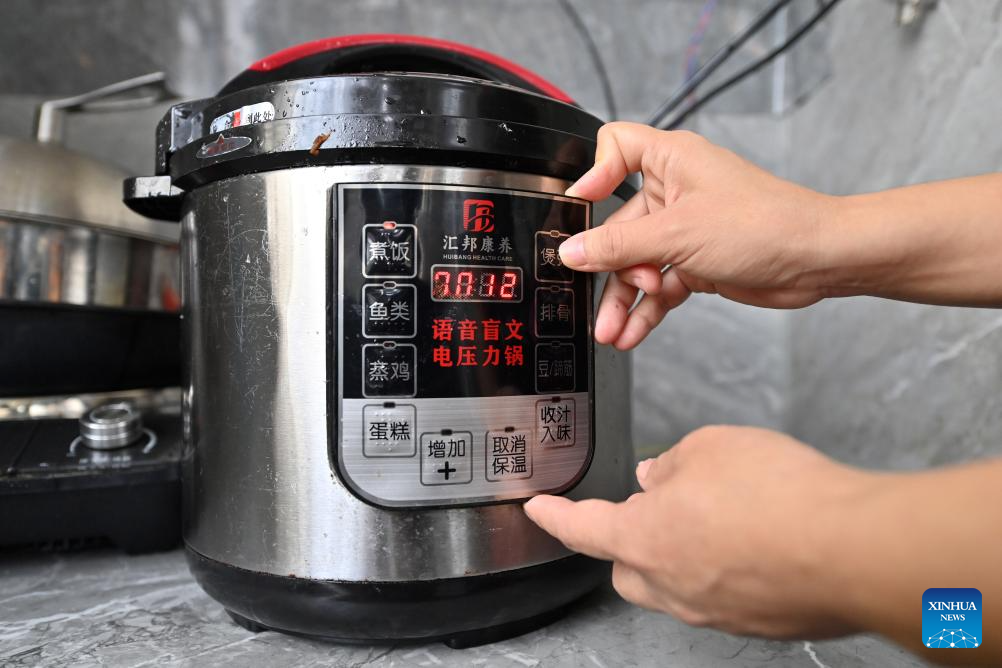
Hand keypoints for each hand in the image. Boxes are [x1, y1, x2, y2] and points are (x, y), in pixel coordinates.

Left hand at [524, 426, 876, 637]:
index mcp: (643, 538)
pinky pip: (721, 594)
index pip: (581, 528)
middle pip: (625, 568)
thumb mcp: (710, 448)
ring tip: (719, 515)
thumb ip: (673, 464)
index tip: (537, 510)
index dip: (555, 516)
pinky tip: (755, 539)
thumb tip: (659, 478)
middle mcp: (671, 585)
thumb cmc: (779, 497)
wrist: (852, 550)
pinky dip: (724, 568)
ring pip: (674, 584)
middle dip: (627, 540)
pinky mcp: (755, 622)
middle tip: (653, 507)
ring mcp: (713, 611)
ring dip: (680, 552)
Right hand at [563, 122, 840, 349]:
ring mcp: (685, 228)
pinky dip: (646, 309)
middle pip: (618, 225)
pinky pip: (659, 285)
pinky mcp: (696, 261)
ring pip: (636, 263)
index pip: (616, 147)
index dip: (594, 174)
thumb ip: (618, 247)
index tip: (580, 208)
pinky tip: (632, 332)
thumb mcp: (677, 234)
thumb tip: (573, 251)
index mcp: (671, 160)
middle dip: (610, 267)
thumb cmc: (764, 224)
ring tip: (612, 331)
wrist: (816, 260)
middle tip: (600, 299)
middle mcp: (675, 191)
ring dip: (624, 298)